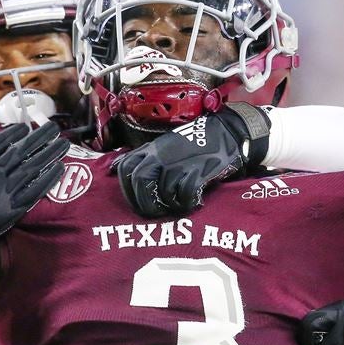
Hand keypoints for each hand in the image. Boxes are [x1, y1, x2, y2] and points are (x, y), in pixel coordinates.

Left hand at [114, 103, 269, 217]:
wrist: (228, 132)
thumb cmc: (196, 142)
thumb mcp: (165, 145)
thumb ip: (144, 157)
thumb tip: (115, 168)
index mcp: (152, 149)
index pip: (125, 166)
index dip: (125, 188)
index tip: (134, 199)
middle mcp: (162, 155)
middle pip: (139, 181)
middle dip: (144, 202)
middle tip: (155, 212)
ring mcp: (180, 162)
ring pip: (163, 190)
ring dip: (170, 204)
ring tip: (178, 206)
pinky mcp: (198, 170)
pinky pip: (185, 193)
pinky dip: (188, 202)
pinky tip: (194, 201)